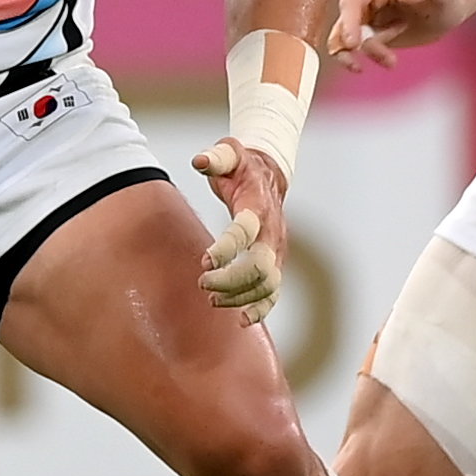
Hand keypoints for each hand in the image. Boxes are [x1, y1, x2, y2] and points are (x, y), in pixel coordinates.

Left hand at [189, 138, 290, 324]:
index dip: (226, 249)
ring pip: (267, 285)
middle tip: (203, 285)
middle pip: (260, 266)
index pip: (244, 232)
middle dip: (232, 280)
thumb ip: (216, 157)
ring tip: (211, 300)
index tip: (204, 261)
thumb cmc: (242, 166)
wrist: (269, 176)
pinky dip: (260, 309)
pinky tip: (241, 321)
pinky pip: (272, 293)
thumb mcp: (230, 153)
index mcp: (258, 207)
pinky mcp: (274, 264)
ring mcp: (276, 252)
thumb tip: (199, 161)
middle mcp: (272, 233)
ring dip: (240, 297)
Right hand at [330, 0, 472, 68]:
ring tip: (391, 61)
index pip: (351, 1)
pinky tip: (388, 60)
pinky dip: (365, 58)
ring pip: (343, 38)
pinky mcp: (363, 30)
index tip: (353, 44)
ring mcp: (360, 13)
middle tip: (388, 59)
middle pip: (344, 22)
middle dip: (360, 44)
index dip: (348, 23)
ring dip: (366, 53)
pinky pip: (351, 48)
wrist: (447, 10)